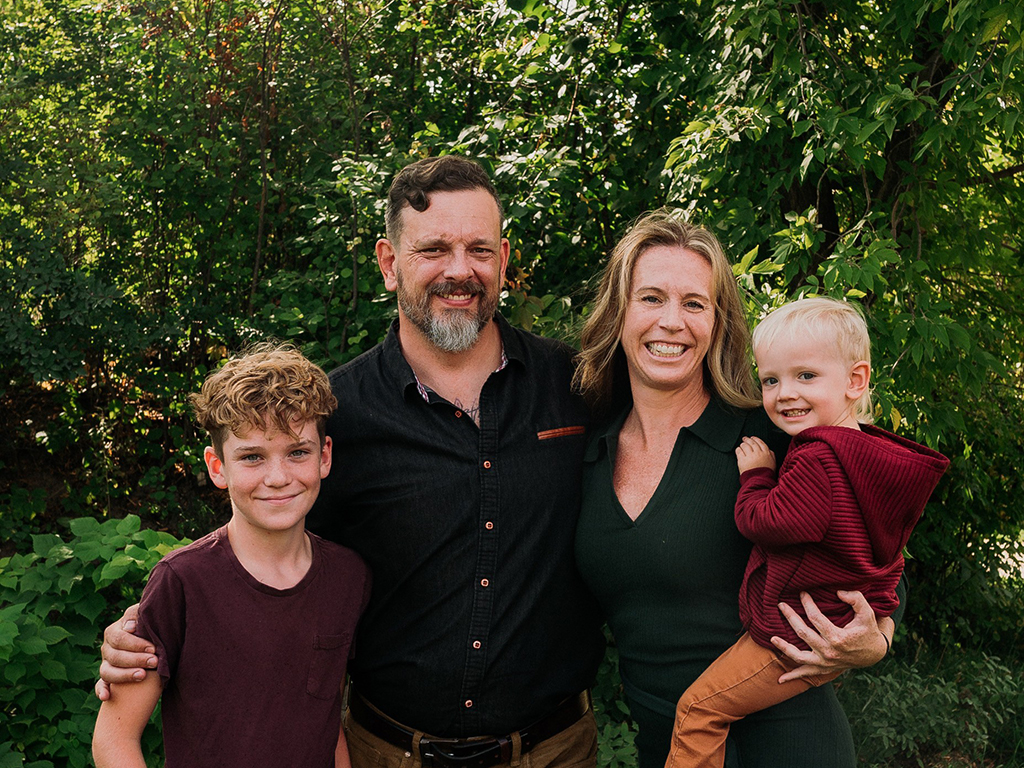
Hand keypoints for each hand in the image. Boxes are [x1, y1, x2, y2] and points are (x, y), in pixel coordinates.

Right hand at [94, 604, 157, 700]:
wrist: (152, 639)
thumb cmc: (150, 625)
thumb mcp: (145, 614)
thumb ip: (136, 614)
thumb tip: (129, 626)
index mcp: (113, 632)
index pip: (119, 638)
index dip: (136, 644)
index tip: (153, 648)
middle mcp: (107, 649)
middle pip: (115, 656)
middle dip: (136, 660)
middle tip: (154, 662)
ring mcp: (106, 664)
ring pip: (107, 672)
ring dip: (124, 675)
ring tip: (142, 675)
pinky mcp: (108, 678)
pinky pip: (100, 685)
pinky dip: (101, 691)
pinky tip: (106, 696)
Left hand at [735, 436, 775, 473]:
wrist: (759, 482)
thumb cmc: (766, 474)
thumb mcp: (773, 463)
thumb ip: (771, 455)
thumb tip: (769, 450)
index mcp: (766, 453)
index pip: (760, 442)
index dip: (755, 439)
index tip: (752, 438)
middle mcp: (758, 453)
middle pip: (751, 442)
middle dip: (747, 439)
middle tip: (744, 438)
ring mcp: (750, 456)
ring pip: (744, 445)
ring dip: (742, 444)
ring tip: (742, 445)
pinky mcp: (742, 460)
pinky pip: (739, 451)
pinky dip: (738, 449)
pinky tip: (739, 450)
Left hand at [770, 590, 891, 682]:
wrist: (873, 654)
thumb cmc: (867, 631)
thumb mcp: (867, 614)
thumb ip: (856, 599)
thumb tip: (839, 592)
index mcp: (838, 638)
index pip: (815, 618)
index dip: (807, 603)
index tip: (801, 593)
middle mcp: (829, 652)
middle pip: (802, 633)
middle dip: (790, 617)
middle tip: (781, 605)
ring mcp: (825, 663)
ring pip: (799, 656)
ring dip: (784, 647)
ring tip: (772, 637)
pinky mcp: (824, 669)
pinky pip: (805, 674)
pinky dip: (792, 676)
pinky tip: (780, 680)